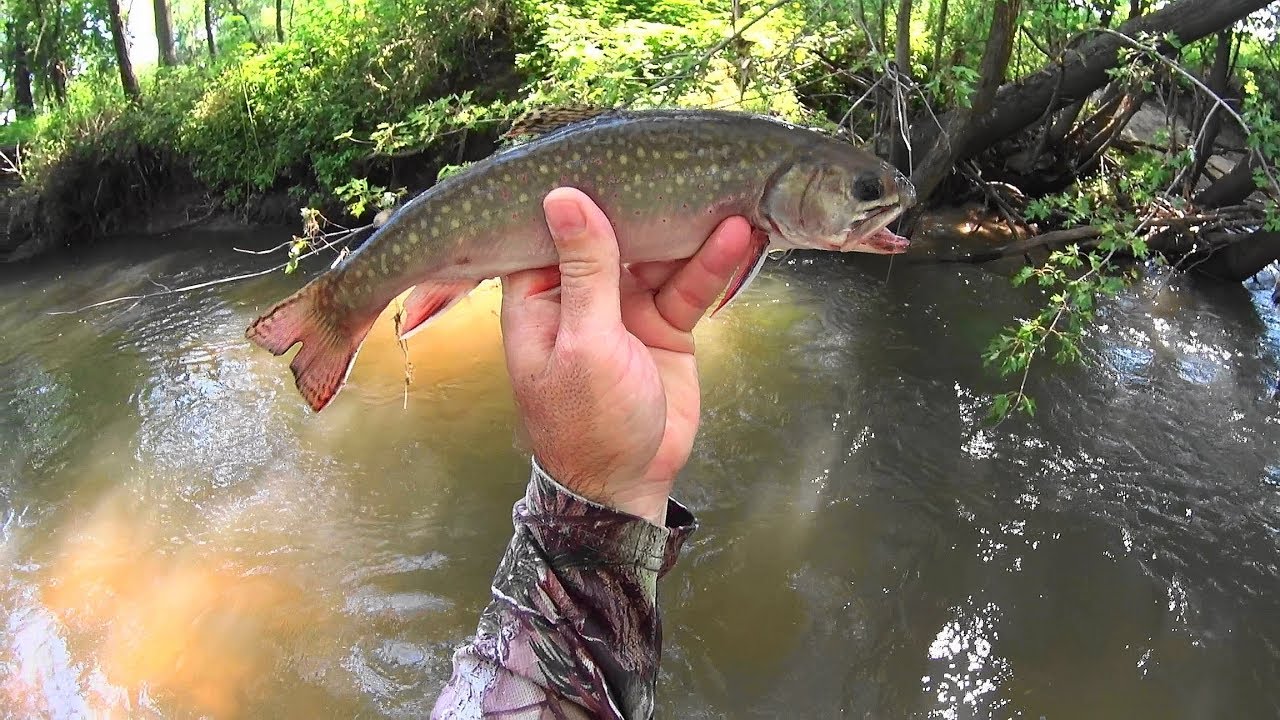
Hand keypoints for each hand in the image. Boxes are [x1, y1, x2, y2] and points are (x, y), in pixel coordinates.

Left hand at [500, 188, 753, 524]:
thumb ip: (584, 269)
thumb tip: (564, 196)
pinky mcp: (665, 325)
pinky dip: (712, 264)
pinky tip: (737, 236)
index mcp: (540, 294)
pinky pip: (689, 286)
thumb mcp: (584, 342)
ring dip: (691, 230)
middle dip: (650, 203)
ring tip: (730, 196)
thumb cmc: (586, 423)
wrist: (626, 486)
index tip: (612, 149)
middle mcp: (581, 295)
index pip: (556, 226)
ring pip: (660, 255)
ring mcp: (625, 309)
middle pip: (616, 233)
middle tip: (688, 163)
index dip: (584, 190)